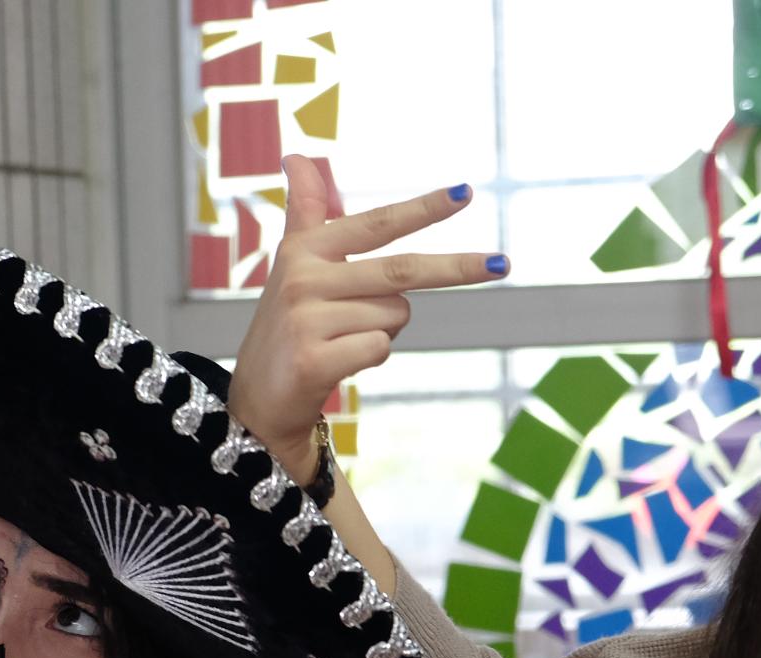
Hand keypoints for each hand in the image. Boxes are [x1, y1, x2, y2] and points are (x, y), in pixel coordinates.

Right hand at [227, 156, 506, 485]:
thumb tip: (296, 154)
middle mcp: (302, 279)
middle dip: (456, 268)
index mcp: (304, 249)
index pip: (375, 224)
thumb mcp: (294, 264)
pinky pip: (379, 348)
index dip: (422, 208)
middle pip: (400, 270)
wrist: (257, 401)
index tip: (466, 192)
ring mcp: (305, 319)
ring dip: (383, 330)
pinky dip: (370, 356)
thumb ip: (306, 211)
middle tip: (503, 265)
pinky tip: (339, 362)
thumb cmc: (289, 326)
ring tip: (344, 339)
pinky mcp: (312, 359)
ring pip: (393, 315)